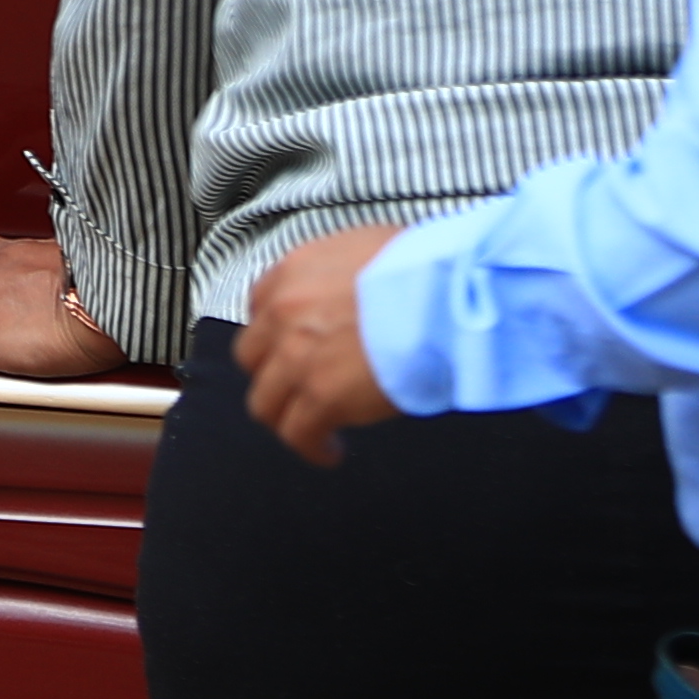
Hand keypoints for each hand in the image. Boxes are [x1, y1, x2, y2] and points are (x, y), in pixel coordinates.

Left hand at [235, 226, 405, 463]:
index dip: (276, 333)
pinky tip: (331, 450)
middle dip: (274, 375)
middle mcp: (285, 312)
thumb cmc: (427, 269)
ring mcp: (297, 356)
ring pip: (265, 401)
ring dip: (286, 417)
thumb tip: (357, 290)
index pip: (259, 307)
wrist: (445, 295)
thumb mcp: (372, 248)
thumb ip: (345, 272)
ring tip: (312, 428)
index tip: (292, 346)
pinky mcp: (321, 396)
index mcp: (295, 271)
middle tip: (300, 388)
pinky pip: (298, 434)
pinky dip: (312, 447)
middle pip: (253, 357)